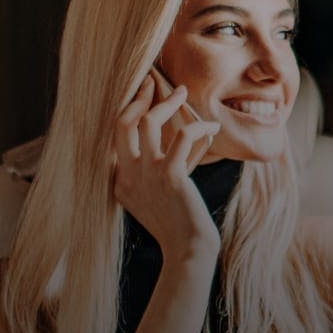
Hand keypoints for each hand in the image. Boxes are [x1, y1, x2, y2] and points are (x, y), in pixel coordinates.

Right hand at [112, 76, 222, 262]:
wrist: (187, 251)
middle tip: (152, 81)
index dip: (133, 114)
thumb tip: (189, 134)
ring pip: (147, 123)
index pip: (119, 139)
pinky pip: (183, 137)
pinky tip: (213, 129)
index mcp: (122, 182)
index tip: (146, 98)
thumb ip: (167, 166)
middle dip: (137, 98)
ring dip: (166, 104)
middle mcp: (128, 176)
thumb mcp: (162, 196)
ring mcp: (145, 174)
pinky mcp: (169, 175)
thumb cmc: (180, 227)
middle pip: (121, 124)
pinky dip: (200, 128)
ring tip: (183, 93)